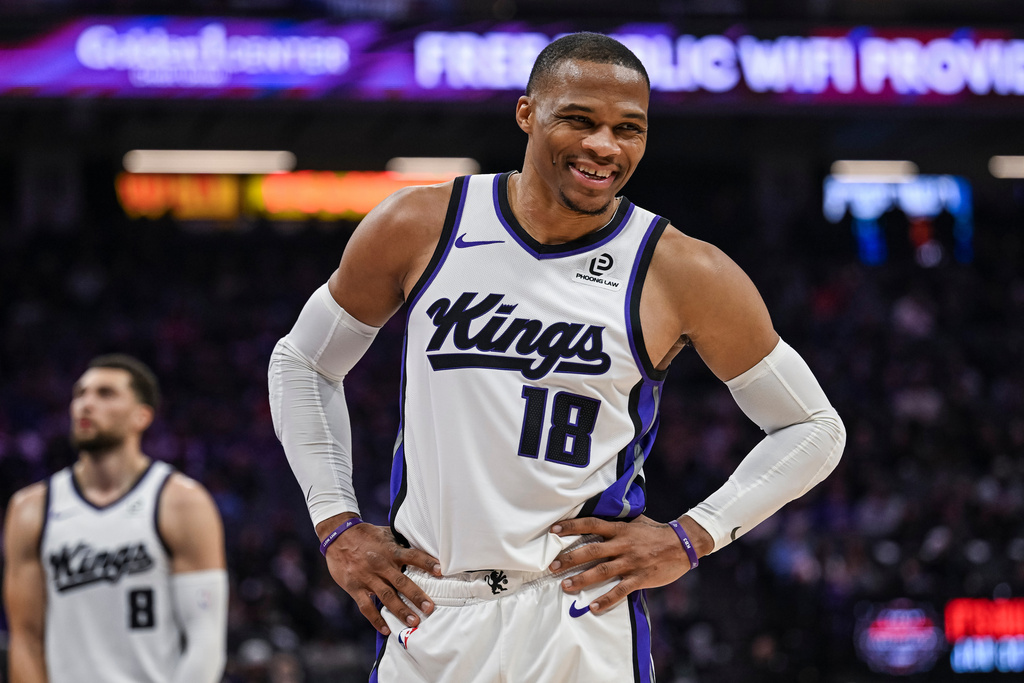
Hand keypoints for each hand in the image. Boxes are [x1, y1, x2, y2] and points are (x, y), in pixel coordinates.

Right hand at [321, 519, 441, 635]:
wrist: (338, 536)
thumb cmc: (366, 535)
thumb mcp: (386, 534)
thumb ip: (401, 543)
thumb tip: (422, 545)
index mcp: (390, 550)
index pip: (413, 556)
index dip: (427, 563)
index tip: (441, 571)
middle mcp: (381, 565)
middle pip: (401, 582)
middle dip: (416, 596)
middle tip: (429, 608)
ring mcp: (367, 577)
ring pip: (386, 596)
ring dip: (400, 610)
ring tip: (413, 621)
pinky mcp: (355, 587)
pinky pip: (366, 606)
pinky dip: (376, 619)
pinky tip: (386, 629)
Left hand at [547, 515, 706, 614]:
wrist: (683, 544)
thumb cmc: (656, 532)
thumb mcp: (636, 521)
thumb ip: (617, 522)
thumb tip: (598, 519)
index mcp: (621, 529)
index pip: (591, 524)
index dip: (572, 526)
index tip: (554, 530)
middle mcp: (623, 545)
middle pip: (592, 551)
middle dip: (570, 558)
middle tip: (552, 565)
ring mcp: (631, 562)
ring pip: (602, 572)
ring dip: (582, 579)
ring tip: (565, 586)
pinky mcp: (640, 578)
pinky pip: (620, 591)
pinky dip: (606, 600)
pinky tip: (593, 607)